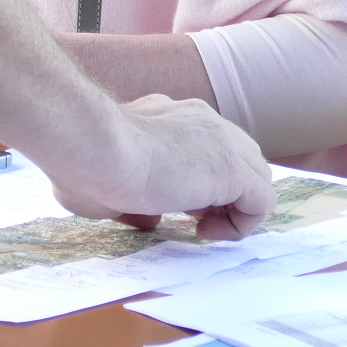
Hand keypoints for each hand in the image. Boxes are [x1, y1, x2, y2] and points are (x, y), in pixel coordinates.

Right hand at [45, 94, 274, 241]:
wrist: (96, 147)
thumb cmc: (85, 163)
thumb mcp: (106, 182)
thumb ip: (133, 197)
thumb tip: (146, 218)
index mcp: (169, 114)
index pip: (206, 144)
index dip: (197, 181)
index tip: (172, 202)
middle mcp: (199, 119)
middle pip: (238, 156)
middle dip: (222, 192)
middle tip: (189, 215)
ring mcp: (221, 140)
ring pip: (255, 177)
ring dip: (233, 208)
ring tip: (200, 228)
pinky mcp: (232, 169)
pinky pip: (261, 202)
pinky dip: (242, 224)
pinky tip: (205, 232)